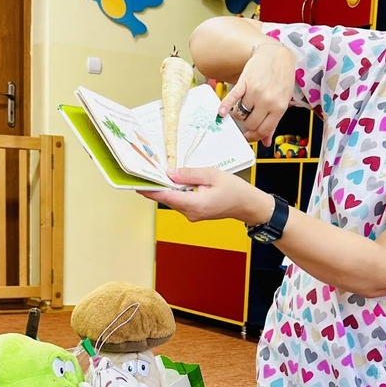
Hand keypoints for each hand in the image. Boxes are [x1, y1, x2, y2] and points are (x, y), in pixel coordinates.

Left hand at [139, 168, 273, 224]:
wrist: (248, 205)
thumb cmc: (235, 190)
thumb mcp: (212, 174)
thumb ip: (189, 174)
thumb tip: (170, 173)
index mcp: (195, 204)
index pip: (166, 197)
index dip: (150, 190)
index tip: (137, 184)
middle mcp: (191, 213)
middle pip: (167, 199)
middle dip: (157, 186)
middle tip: (147, 171)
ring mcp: (192, 215)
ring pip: (173, 200)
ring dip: (167, 188)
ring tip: (159, 173)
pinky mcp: (194, 213)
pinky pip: (180, 201)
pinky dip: (175, 191)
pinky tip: (174, 181)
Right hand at [220, 39, 294, 144]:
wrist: (276, 55)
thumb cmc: (281, 78)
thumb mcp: (282, 101)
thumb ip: (273, 122)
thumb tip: (266, 143)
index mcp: (279, 108)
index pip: (263, 130)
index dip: (254, 136)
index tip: (248, 137)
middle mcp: (267, 101)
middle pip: (250, 123)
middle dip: (246, 125)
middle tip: (246, 120)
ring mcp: (255, 92)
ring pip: (241, 113)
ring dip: (239, 113)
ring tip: (243, 107)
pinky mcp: (245, 82)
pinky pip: (232, 98)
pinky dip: (225, 106)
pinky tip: (221, 112)